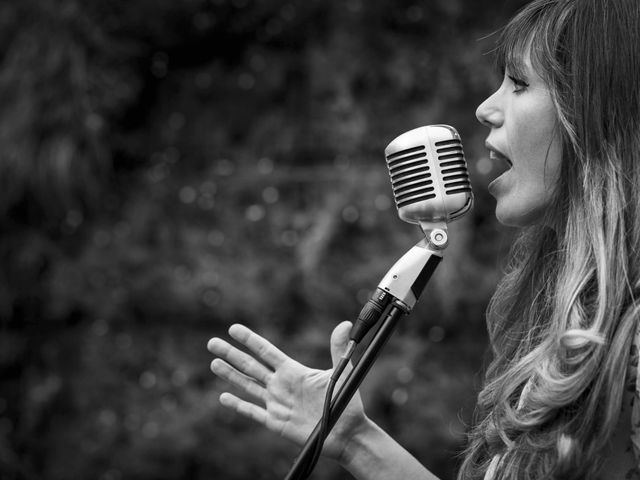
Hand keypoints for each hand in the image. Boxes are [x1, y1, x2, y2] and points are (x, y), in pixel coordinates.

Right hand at [207, 321, 367, 461]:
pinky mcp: (275, 422)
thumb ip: (338, 348)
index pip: (266, 351)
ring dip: (230, 375)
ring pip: (247, 386)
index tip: (233, 328)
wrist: (346, 432)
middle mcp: (281, 385)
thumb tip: (345, 323)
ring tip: (214, 363)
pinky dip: (238, 405)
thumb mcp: (342, 371)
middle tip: (212, 342)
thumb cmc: (346, 401)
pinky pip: (252, 412)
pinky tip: (223, 397)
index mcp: (293, 371)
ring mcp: (276, 403)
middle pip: (250, 366)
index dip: (249, 340)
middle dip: (231, 354)